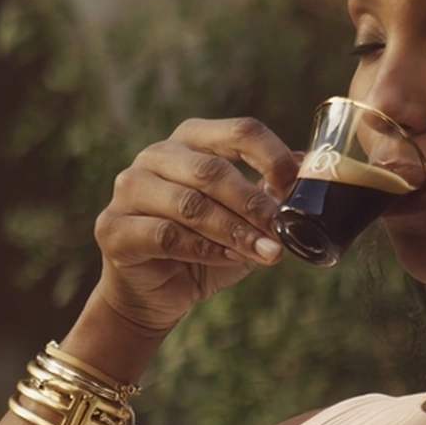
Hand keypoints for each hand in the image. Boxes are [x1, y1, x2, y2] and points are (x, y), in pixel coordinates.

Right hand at [93, 117, 299, 333]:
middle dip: (253, 204)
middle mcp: (156, 155)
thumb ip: (272, 193)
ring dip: (234, 232)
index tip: (295, 188)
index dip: (272, 156)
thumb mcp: (247, 219)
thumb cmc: (206, 248)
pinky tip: (229, 259)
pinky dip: (204, 249)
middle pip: (212, 170)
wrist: (158, 294)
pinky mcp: (113, 226)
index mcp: (193, 139)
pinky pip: (166, 236)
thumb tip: (312, 172)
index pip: (239, 131)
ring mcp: (129, 188)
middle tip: (282, 230)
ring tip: (266, 253)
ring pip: (190, 205)